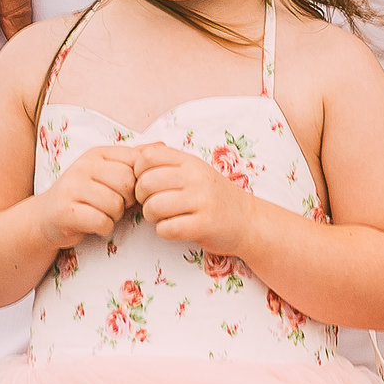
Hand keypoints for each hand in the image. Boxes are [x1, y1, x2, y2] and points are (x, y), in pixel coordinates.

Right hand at [35, 143, 136, 255]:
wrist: (46, 217)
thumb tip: (163, 145)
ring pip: (115, 204)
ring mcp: (72, 187)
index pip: (135, 162)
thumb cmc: (85, 195)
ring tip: (103, 214)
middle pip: (126, 183)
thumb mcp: (108, 172)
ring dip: (114, 216)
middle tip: (115, 205)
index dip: (138, 182)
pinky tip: (95, 224)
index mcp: (97, 154)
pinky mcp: (65, 211)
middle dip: (127, 200)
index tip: (128, 191)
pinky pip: (101, 221)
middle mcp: (83, 166)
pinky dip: (104, 228)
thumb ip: (133, 160)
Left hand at [128, 141, 250, 255]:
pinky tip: (174, 228)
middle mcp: (196, 177)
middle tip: (152, 203)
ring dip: (151, 216)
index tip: (148, 183)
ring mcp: (202, 201)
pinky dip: (164, 231)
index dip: (138, 172)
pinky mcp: (204, 225)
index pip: (147, 157)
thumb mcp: (194, 170)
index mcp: (190, 161)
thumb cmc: (214, 196)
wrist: (248, 220)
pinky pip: (166, 229)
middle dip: (141, 197)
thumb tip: (136, 152)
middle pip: (146, 182)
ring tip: (163, 217)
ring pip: (153, 207)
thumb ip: (168, 162)